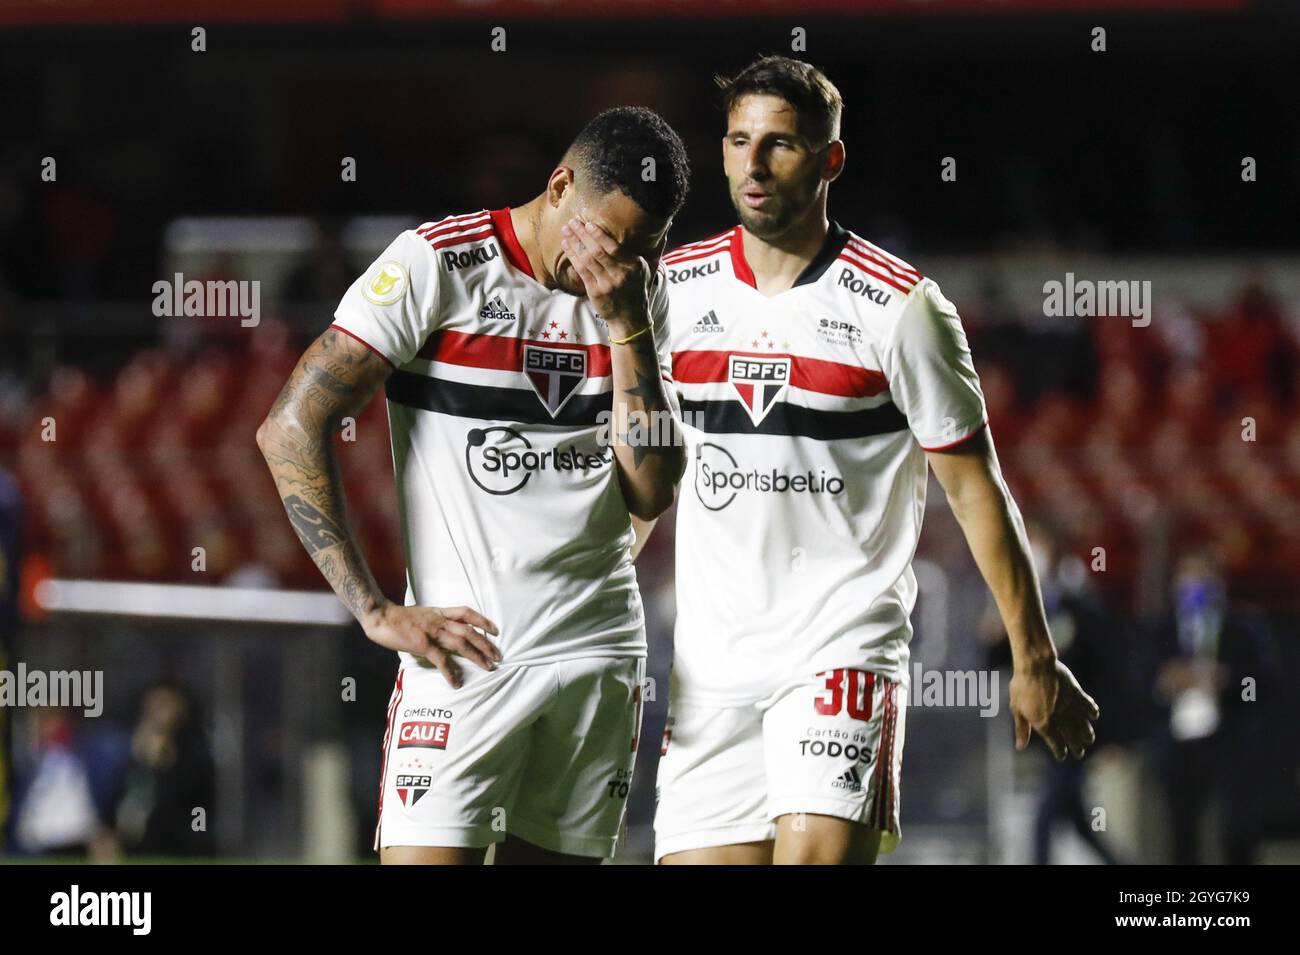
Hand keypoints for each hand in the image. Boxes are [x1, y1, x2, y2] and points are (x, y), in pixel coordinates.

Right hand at [362, 601, 500, 687]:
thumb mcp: (421, 615)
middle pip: (469, 631)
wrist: (380, 615)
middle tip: (498, 656)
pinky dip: (450, 672)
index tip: (495, 630)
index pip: (467, 612)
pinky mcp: (423, 644)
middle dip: (486, 644)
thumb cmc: (398, 617)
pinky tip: (456, 683)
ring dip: (477, 656)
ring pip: (461, 644)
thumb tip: (443, 634)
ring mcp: (432, 632)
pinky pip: (441, 660)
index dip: (483, 620)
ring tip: (489, 667)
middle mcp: (439, 620)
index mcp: (439, 612)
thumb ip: (434, 622)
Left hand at [560, 217, 650, 336]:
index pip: (614, 247)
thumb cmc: (638, 290)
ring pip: (587, 259)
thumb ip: (654, 249)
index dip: (599, 235)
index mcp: (634, 266)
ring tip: (566, 230)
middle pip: (597, 251)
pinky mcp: (595, 291)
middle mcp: (620, 274)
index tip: (588, 224)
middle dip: (582, 234)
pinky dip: (572, 256)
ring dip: (574, 243)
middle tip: (572, 221)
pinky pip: (581, 270)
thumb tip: (664, 230)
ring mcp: (607, 284)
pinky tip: (566, 246)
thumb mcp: (648, 270)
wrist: (630, 317)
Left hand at [1010, 658, 1099, 759]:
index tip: (1061, 755)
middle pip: (1073, 739)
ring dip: (1088, 734)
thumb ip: (1021, 729)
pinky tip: (1093, 715)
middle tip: (1080, 753)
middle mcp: (1060, 719)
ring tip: (1089, 739)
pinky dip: (1093, 713)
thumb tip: (1020, 747)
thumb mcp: (1016, 709)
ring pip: (1084, 727)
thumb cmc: (1022, 686)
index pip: (1057, 745)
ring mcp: (1071, 707)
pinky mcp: (1078, 695)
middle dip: (1077, 748)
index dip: (1060, 752)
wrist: (1035, 665)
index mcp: (1044, 724)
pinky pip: (1090, 707)